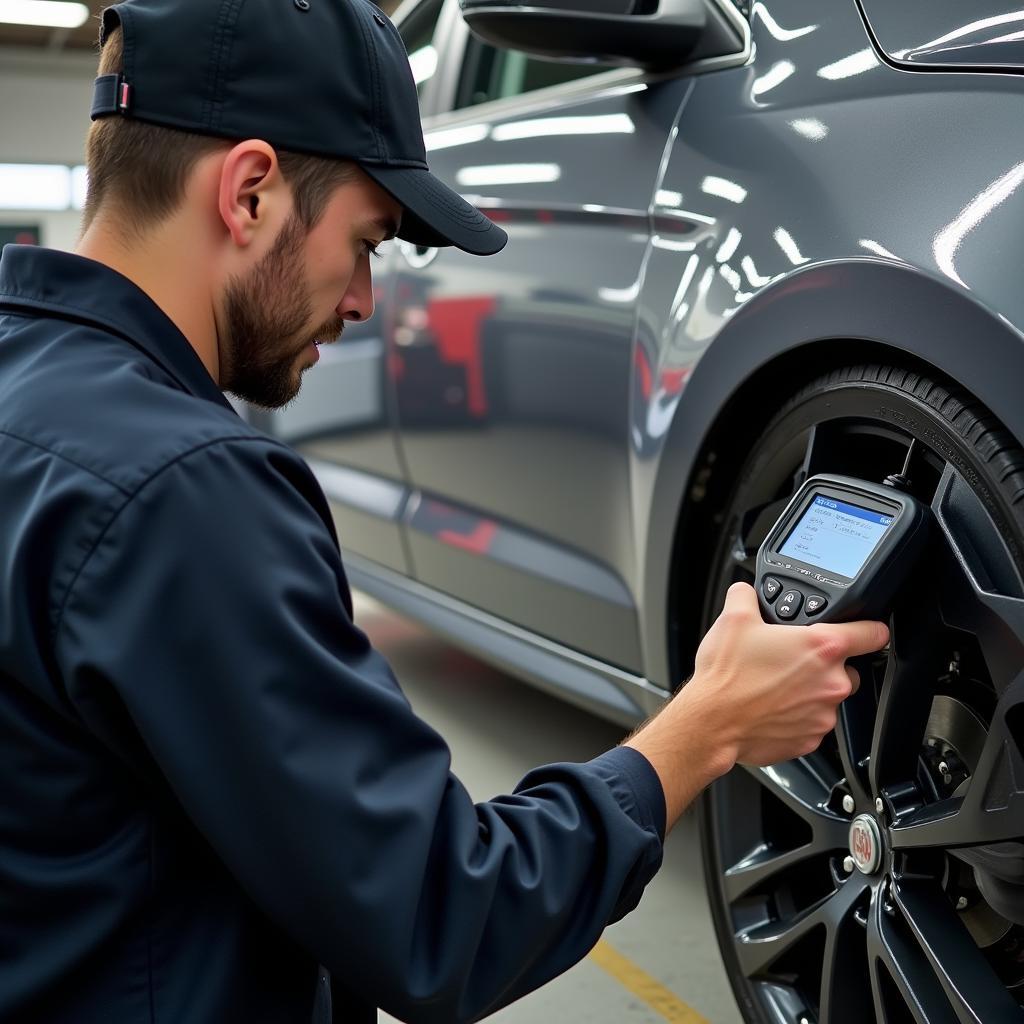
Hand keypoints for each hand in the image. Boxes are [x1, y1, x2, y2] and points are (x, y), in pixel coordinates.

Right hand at [624, 582, 888, 827]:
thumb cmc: (726, 677)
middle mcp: (831, 682)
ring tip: (774, 686)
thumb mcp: (733, 619)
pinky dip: (796, 716)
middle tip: (790, 661)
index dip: (869, 627)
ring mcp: (823, 714)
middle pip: (847, 667)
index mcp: (822, 647)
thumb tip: (746, 592)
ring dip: (809, 691)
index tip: (867, 629)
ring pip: (827, 697)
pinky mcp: (810, 739)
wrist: (711, 722)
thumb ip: (746, 596)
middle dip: (824, 664)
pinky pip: (811, 722)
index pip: (873, 633)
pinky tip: (771, 707)